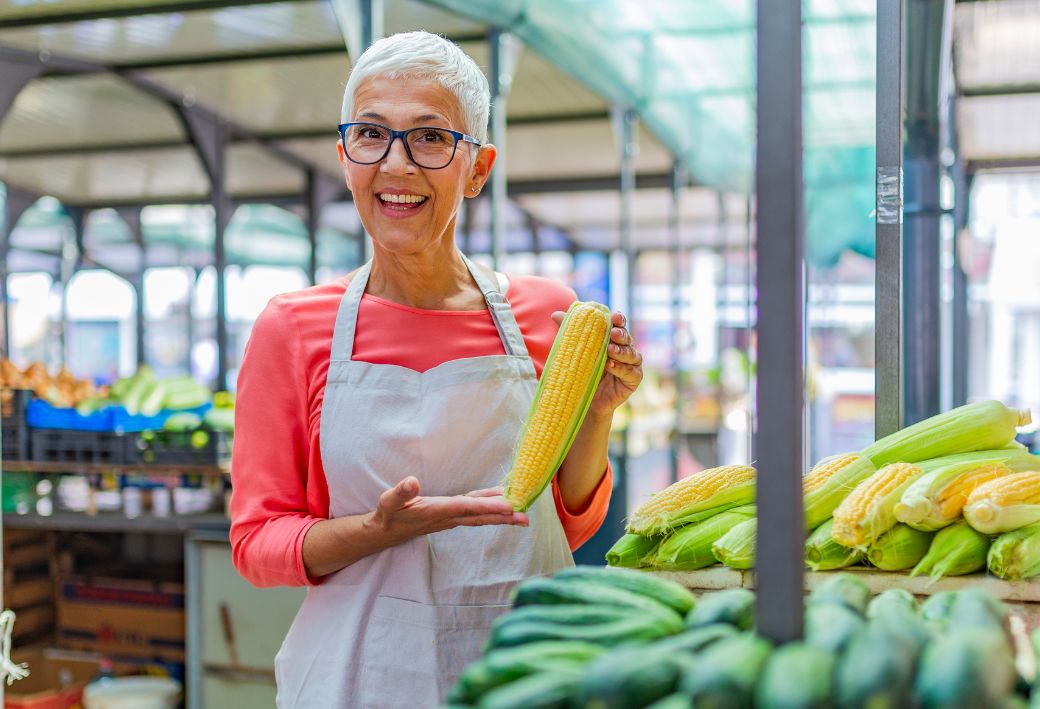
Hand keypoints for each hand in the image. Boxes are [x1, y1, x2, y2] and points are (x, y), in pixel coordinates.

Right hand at [367, 477, 527, 544]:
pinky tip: (501, 504)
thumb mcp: (389, 501)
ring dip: (501, 515)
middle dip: (503, 517)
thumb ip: (401, 492)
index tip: (507, 506)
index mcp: (435, 512)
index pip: (465, 508)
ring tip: (522, 513)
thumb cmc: (389, 514)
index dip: (486, 506)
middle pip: (480, 517)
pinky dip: (490, 509)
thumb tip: (412, 481)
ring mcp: (450, 519)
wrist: (386, 532)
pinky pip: (475, 514)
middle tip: (525, 517)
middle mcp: (447, 517)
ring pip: (480, 517)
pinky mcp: (451, 516)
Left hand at [552, 309, 642, 415]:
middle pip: (627, 338)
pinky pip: (632, 372)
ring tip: (610, 351)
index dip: (618, 319)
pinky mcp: (633, 380)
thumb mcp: (573, 351)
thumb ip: (568, 332)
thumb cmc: (579, 371)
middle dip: (621, 334)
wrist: (581, 399)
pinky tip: (612, 366)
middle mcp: (625, 349)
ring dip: (622, 352)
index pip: (618, 325)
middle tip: (613, 333)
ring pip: (632, 354)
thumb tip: (555, 314)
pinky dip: (622, 368)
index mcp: (613, 339)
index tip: (613, 316)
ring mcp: (631, 365)